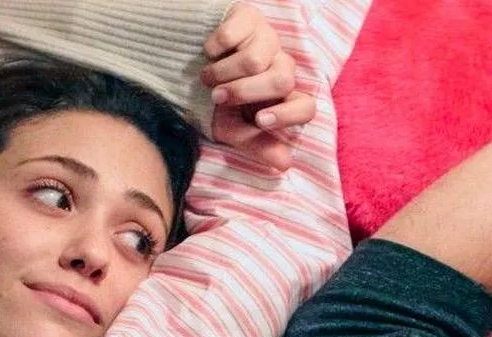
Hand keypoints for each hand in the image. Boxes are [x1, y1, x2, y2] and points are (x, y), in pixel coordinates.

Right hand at [201, 3, 315, 170]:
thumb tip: (285, 164)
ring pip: (255, 60)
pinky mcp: (248, 17)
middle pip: (282, 80)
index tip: (260, 121)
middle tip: (218, 97)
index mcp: (283, 98)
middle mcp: (282, 66)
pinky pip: (231, 36)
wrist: (185, 66)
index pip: (306, 107)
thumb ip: (257, 145)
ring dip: (221, 73)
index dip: (288, 115)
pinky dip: (211, 49)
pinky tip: (209, 54)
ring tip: (207, 78)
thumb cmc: (214, 101)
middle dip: (244, 92)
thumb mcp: (231, 129)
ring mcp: (267, 39)